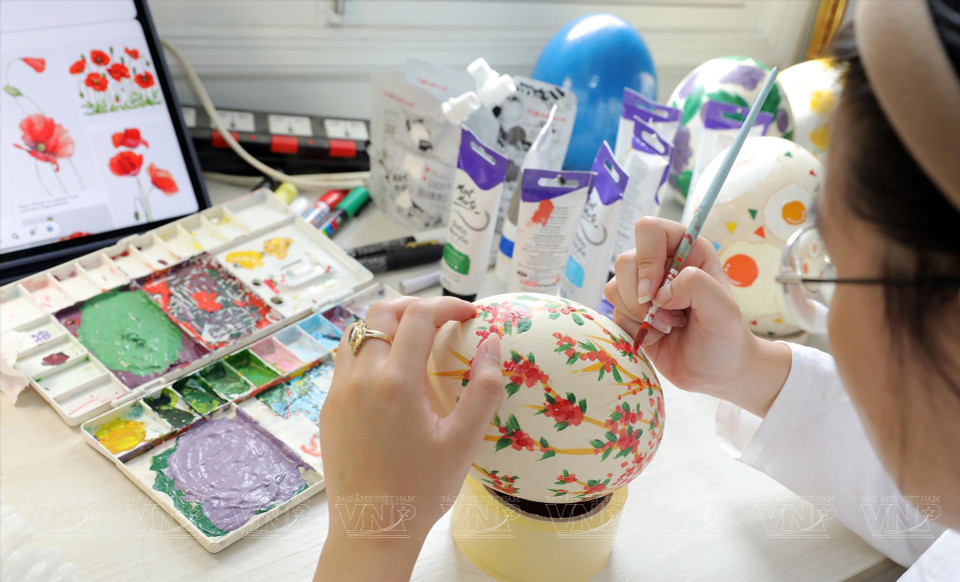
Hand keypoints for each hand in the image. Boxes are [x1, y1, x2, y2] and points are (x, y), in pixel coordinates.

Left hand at [315, 296, 502, 581]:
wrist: (372, 528)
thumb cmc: (422, 489)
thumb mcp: (464, 441)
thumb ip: (484, 387)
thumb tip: (493, 343)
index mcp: (395, 382)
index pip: (419, 316)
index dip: (448, 305)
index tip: (469, 314)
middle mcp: (360, 377)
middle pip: (382, 312)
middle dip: (416, 306)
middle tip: (444, 319)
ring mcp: (339, 390)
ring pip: (358, 331)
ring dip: (389, 324)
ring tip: (417, 339)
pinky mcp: (329, 406)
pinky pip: (347, 358)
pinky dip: (371, 348)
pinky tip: (393, 371)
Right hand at [604, 217, 789, 415]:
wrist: (718, 372)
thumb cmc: (726, 336)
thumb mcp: (723, 309)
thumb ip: (696, 287)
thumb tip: (659, 292)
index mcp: (686, 250)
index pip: (649, 230)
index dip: (646, 259)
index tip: (654, 292)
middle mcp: (662, 264)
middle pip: (625, 262)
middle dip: (641, 297)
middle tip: (670, 318)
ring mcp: (643, 288)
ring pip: (614, 288)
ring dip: (638, 315)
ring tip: (668, 327)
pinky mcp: (631, 313)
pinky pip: (613, 313)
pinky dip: (634, 329)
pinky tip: (658, 337)